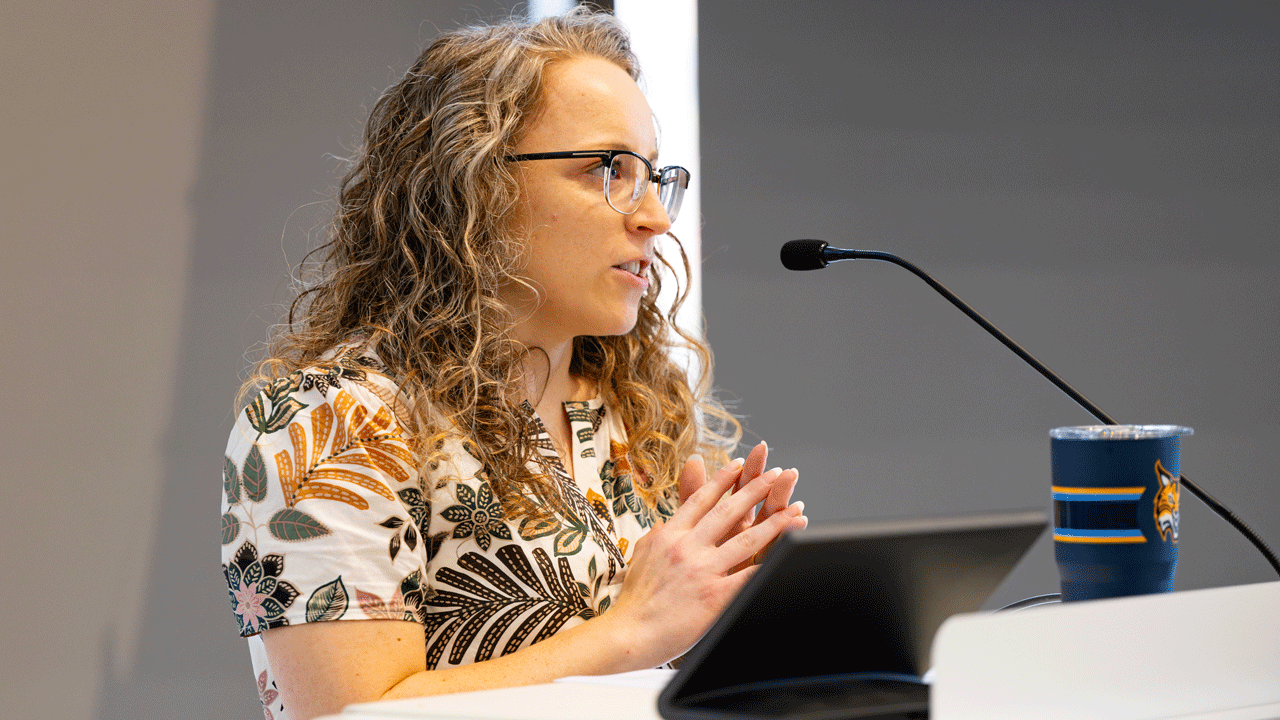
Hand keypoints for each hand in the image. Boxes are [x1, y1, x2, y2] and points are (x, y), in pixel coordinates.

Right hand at [608, 454, 806, 665]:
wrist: (628, 633)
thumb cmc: (634, 599)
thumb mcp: (640, 555)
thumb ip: (658, 534)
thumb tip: (668, 521)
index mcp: (670, 534)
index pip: (701, 499)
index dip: (722, 479)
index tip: (739, 463)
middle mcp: (687, 546)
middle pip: (728, 511)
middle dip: (755, 490)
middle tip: (776, 473)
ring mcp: (702, 570)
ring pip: (747, 539)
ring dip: (776, 523)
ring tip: (795, 509)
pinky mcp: (714, 596)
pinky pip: (750, 575)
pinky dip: (773, 562)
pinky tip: (790, 552)